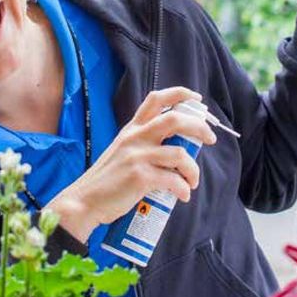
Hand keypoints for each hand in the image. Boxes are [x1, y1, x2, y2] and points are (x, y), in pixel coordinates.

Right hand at [47, 86, 216, 241]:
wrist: (85, 202)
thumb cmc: (107, 181)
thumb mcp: (121, 152)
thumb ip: (142, 144)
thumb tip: (175, 150)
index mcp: (131, 129)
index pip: (156, 99)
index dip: (181, 94)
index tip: (197, 99)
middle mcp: (135, 138)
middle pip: (175, 120)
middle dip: (199, 127)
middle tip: (210, 139)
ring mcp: (137, 156)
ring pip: (180, 155)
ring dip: (194, 170)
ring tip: (192, 181)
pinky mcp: (140, 177)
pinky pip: (173, 180)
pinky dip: (184, 189)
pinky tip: (183, 196)